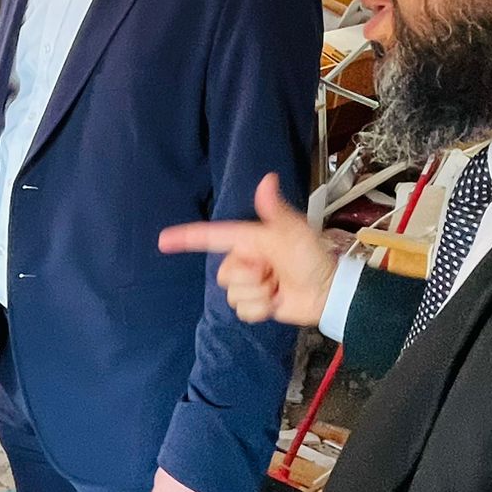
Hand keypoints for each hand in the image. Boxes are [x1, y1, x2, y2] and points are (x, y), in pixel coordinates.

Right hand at [159, 171, 338, 326]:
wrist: (327, 292)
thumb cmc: (313, 257)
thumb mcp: (295, 231)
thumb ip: (275, 209)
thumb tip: (267, 180)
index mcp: (249, 239)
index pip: (211, 236)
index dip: (186, 238)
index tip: (163, 241)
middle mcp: (246, 260)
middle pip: (224, 273)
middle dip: (248, 277)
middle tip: (272, 272)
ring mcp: (250, 282)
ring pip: (233, 295)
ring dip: (258, 294)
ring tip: (277, 287)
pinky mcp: (255, 303)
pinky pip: (243, 311)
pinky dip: (261, 310)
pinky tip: (276, 301)